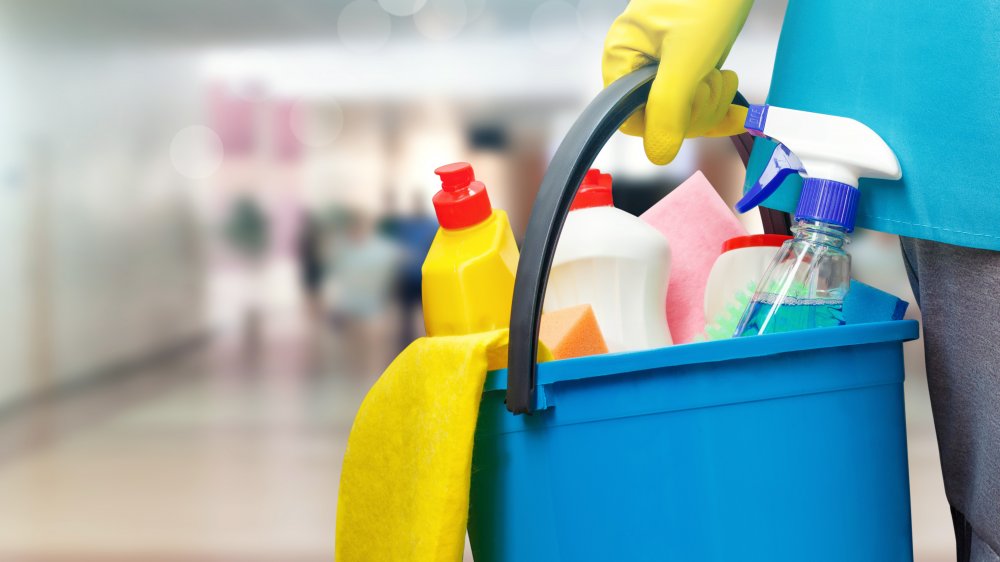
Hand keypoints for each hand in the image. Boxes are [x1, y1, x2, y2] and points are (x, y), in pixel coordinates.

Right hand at [602, 0, 753, 164]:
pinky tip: (737, 107)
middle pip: (660, 118)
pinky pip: (698, 99)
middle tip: (712, 82)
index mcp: (622, 57)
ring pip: (683, 112)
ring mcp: (664, 63)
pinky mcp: (689, 62)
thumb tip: (658, 154)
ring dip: (711, 102)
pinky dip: (719, 104)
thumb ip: (669, 107)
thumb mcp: (688, 56)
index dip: (664, 122)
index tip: (689, 107)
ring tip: (724, 76)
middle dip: (695, 109)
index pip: (631, 118)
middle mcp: (637, 62)